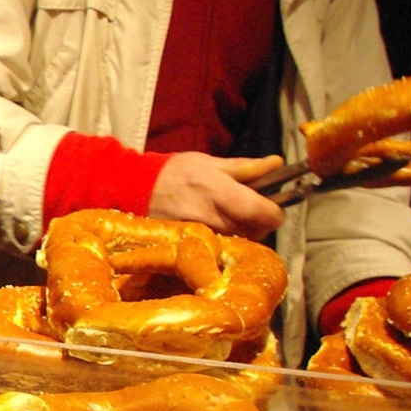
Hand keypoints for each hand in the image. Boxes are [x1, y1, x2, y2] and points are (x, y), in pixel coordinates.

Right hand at [147, 152, 285, 238]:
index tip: (273, 206)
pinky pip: (221, 247)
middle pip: (255, 232)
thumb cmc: (173, 172)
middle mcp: (211, 218)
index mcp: (219, 192)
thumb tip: (276, 164)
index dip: (275, 212)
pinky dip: (226, 238)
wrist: (134, 190)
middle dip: (259, 222)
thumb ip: (245, 168)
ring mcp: (201, 235)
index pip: (263, 213)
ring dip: (243, 231)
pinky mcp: (192, 245)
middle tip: (250, 209)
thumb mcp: (209, 162)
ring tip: (231, 216)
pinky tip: (216, 226)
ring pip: (239, 241)